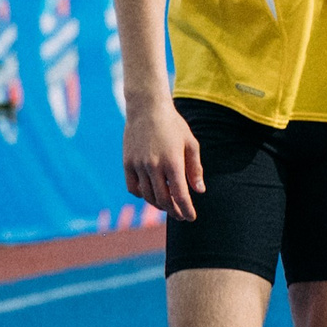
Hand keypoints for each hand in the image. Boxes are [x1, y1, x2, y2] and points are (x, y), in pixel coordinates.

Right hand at [124, 101, 202, 220]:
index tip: (191, 217)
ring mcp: (138, 165)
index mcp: (173, 162)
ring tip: (168, 208)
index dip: (186, 210)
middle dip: (174, 211)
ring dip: (159, 205)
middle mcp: (154, 166)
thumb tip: (199, 191)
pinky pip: (133, 187)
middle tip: (181, 216)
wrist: (147, 108)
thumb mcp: (191, 144)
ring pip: (148, 195)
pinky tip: (151, 195)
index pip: (180, 195)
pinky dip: (142, 195)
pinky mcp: (127, 163)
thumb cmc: (174, 125)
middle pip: (163, 199)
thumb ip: (195, 169)